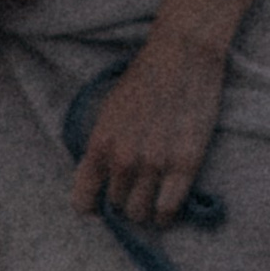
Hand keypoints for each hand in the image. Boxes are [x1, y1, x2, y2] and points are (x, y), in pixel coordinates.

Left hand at [66, 33, 226, 230]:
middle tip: (135, 190)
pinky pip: (169, 209)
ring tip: (151, 197)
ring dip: (145, 210)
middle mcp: (124, 160)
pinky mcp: (186, 164)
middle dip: (124, 201)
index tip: (101, 203)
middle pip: (117, 207)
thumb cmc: (142, 80)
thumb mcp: (108, 113)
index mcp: (99, 145)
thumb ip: (101, 148)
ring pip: (141, 214)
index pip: (84, 201)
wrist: (181, 56)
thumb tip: (98, 179)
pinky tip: (166, 206)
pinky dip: (166, 213)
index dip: (93, 206)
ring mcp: (155, 164)